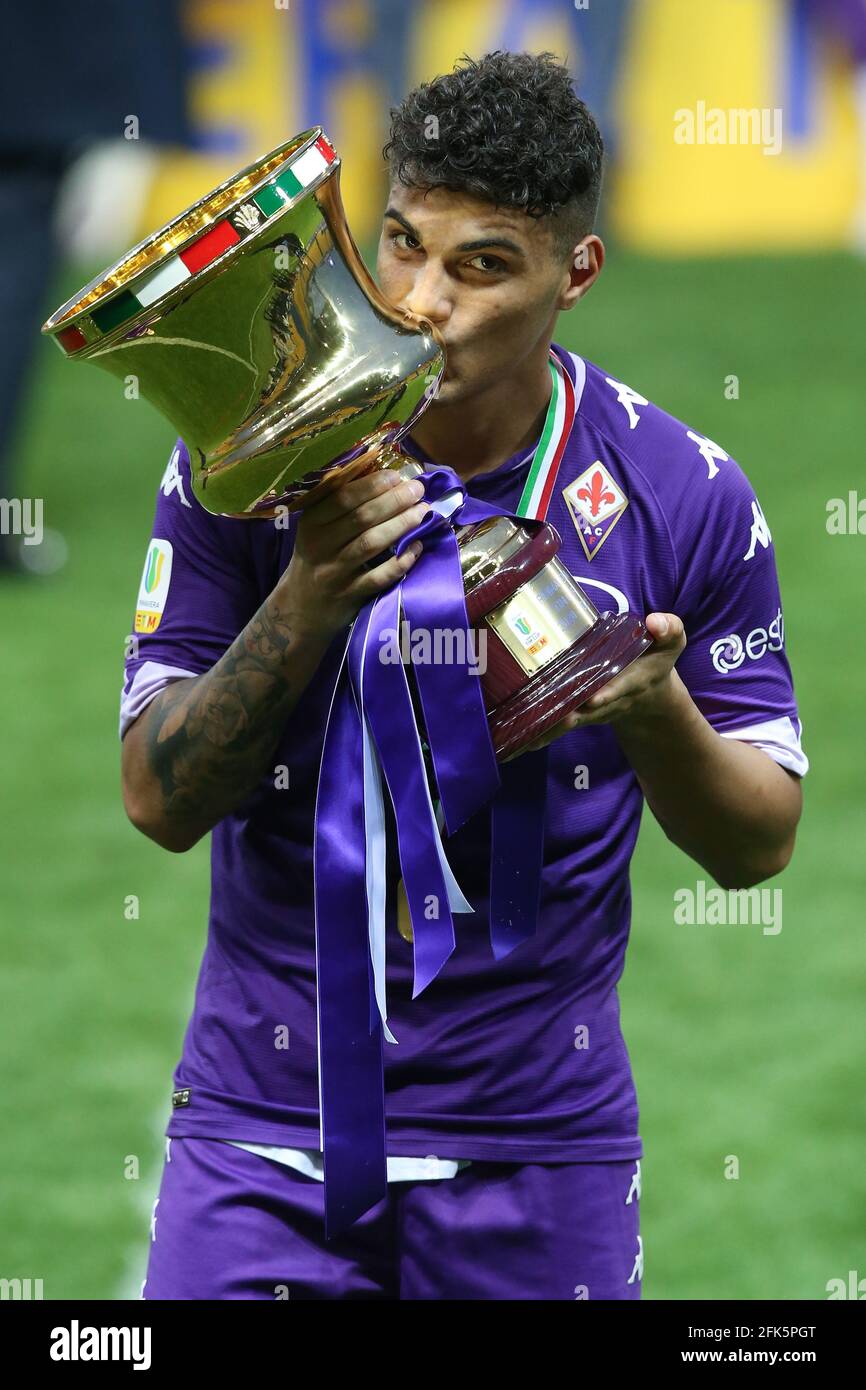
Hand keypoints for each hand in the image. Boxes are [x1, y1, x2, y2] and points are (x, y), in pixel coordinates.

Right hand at [276, 470, 429, 639]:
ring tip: (423, 512)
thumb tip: (380, 475)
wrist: (300, 607)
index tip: (397, 475)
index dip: (372, 485)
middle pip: (361, 518)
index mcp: (311, 522)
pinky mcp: (350, 595)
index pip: (343, 498)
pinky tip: (417, 547)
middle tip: (417, 489)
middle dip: (393, 500)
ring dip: (400, 525)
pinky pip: (379, 577)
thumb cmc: (316, 557)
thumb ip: (338, 505)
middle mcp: (320, 545)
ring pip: (371, 543)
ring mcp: (335, 572)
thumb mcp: (316, 529)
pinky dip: (400, 562)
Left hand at [503, 612, 686, 759]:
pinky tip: (516, 743)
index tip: (594, 699)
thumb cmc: (656, 660)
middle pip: (586, 711)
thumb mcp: (671, 643)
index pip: (617, 688)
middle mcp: (607, 700)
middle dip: (570, 716)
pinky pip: (557, 725)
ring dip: (547, 730)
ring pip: (567, 722)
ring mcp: (590, 710)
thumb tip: (656, 622)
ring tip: (523, 739)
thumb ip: (669, 630)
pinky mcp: (577, 714)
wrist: (648, 693)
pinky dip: (539, 734)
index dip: (607, 694)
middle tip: (553, 719)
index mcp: (630, 681)